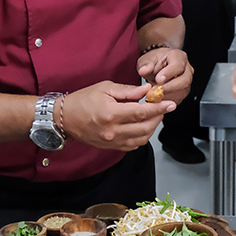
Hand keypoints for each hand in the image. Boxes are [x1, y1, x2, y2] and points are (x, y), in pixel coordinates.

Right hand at [60, 80, 175, 150]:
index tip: (171, 104)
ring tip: (153, 116)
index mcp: (111, 114)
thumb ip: (129, 91)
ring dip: (151, 128)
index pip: (142, 112)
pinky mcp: (110, 147)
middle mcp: (112, 131)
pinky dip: (142, 137)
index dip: (159, 108)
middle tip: (162, 108)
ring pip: (141, 139)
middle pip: (145, 127)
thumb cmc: (83, 99)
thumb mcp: (106, 88)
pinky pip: (133, 145)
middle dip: (158, 117)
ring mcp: (111, 141)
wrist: (64, 118)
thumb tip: (148, 90)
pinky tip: (142, 126)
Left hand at [137, 47, 192, 104]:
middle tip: (156, 91)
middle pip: (184, 80)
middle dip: (169, 87)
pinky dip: (167, 101)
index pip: (178, 65)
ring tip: (154, 96)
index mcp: (178, 57)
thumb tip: (144, 70)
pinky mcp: (183, 92)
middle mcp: (186, 69)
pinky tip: (157, 99)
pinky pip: (178, 99)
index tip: (158, 79)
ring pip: (182, 91)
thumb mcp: (146, 59)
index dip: (169, 73)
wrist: (156, 67)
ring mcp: (186, 81)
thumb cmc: (154, 62)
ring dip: (168, 96)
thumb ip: (145, 64)